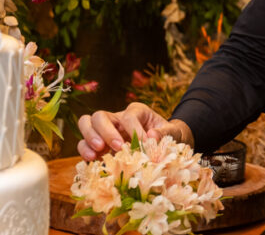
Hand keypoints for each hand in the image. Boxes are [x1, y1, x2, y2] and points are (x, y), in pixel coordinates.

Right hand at [77, 102, 193, 160]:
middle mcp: (117, 118)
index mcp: (136, 111)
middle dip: (106, 131)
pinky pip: (84, 144)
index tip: (143, 144)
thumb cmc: (168, 135)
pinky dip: (85, 151)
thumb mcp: (173, 132)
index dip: (134, 130)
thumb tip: (151, 136)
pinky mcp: (98, 145)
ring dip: (90, 138)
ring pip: (86, 124)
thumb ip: (165, 132)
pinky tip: (93, 160)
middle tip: (118, 146)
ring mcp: (105, 130)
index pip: (128, 116)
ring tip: (99, 151)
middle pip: (100, 116)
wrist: (165, 144)